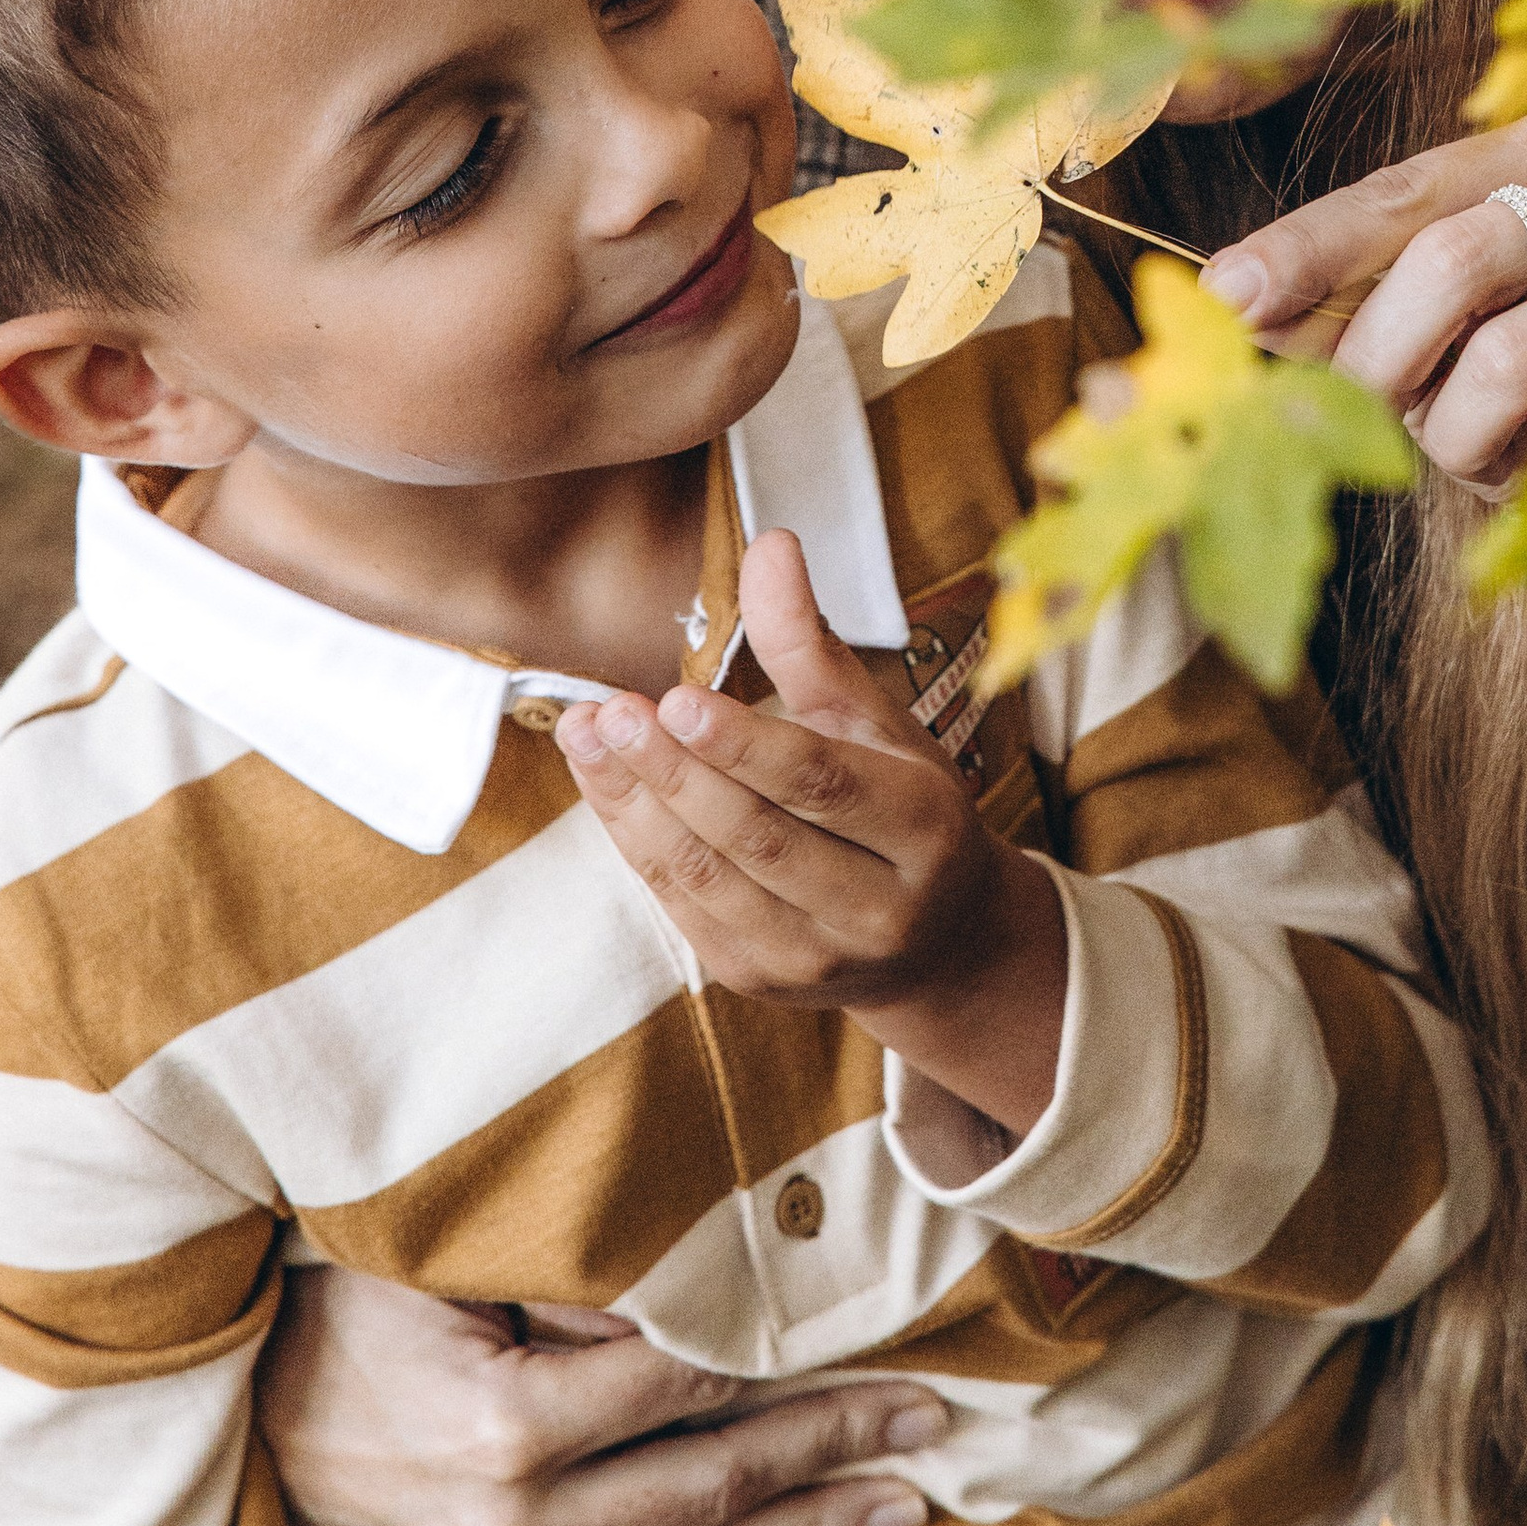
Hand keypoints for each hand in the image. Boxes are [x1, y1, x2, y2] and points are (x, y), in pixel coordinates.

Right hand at [256, 1262, 947, 1525]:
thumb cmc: (342, 1309)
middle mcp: (523, 1524)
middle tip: (929, 1416)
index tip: (874, 1331)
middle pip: (715, 1481)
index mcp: (506, 1426)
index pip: (683, 1384)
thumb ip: (567, 1278)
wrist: (243, 1423)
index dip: (785, 1359)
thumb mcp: (439, 1262)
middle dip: (834, 1447)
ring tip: (909, 1502)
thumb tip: (699, 1285)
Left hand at [558, 528, 1067, 1135]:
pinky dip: (637, 844)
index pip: (823, 786)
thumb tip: (770, 544)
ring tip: (590, 736)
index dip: (746, 746)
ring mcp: (815, 958)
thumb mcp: (876, 724)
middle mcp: (877, 908)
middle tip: (612, 711)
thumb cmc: (904, 808)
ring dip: (639, 807)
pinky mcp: (760, 981)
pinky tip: (606, 785)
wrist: (936, 941)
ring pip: (711, 881)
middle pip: (759, 839)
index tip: (677, 697)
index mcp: (923, 830)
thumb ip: (810, 642)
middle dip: (675, 774)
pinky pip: (683, 910)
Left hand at [1204, 115, 1526, 977]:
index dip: (1305, 252)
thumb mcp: (1390, 362)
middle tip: (1369, 415)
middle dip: (1383, 360)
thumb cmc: (1504, 410)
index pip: (1394, 193)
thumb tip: (1116, 386)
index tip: (1223, 301)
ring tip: (1486, 445)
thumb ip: (1292, 339)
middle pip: (1452, 258)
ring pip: (1510, 353)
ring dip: (1463, 431)